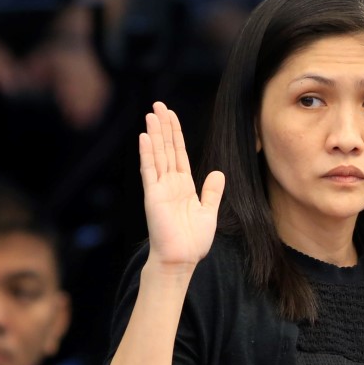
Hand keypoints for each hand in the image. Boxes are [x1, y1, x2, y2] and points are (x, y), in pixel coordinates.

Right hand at [139, 102, 224, 268]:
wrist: (181, 259)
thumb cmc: (193, 241)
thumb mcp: (208, 212)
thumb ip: (212, 192)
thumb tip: (218, 172)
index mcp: (184, 186)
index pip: (179, 153)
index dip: (175, 133)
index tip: (170, 115)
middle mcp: (170, 183)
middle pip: (166, 149)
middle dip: (163, 126)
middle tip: (158, 104)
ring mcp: (160, 188)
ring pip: (157, 155)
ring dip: (155, 134)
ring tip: (151, 114)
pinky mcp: (153, 196)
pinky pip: (150, 171)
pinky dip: (147, 154)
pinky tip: (145, 137)